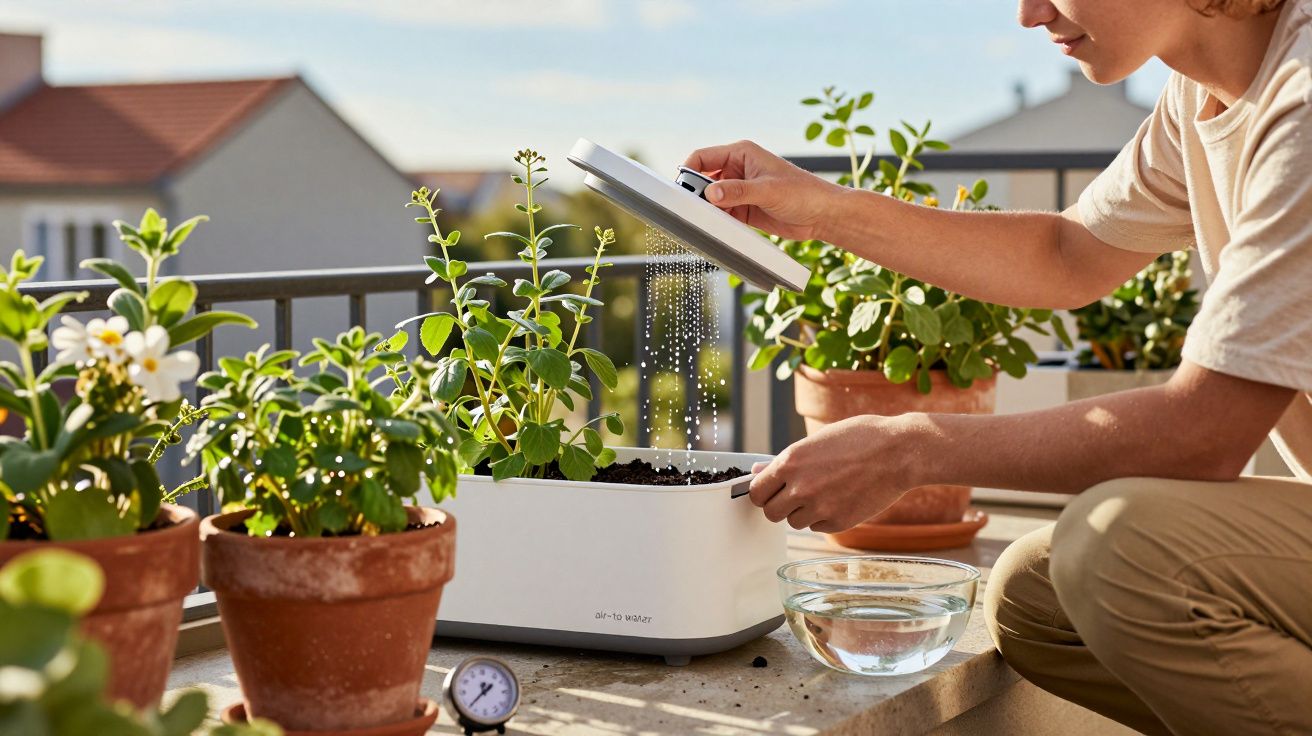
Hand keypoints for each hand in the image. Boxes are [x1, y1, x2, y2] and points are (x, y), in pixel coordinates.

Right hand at [683, 140, 845, 241]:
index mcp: (741, 154)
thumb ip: (738, 192)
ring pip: (710, 199)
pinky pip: (721, 214)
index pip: (703, 157)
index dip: (688, 170)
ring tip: (703, 221)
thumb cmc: (802, 193)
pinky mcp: (743, 210)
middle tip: (693, 210)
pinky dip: (715, 221)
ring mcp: (738, 191)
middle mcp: (736, 170)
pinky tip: (715, 229)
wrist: (822, 215)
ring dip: (705, 209)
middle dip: (696, 193)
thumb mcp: (768, 190)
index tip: (681, 189)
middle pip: (703, 179)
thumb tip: (711, 194)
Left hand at [747, 414, 916, 532]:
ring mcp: (820, 507)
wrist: (899, 452)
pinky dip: (824, 518)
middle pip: (771, 513)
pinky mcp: (839, 522)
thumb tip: (758, 470)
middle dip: (780, 506)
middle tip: (795, 496)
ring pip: (794, 522)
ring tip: (823, 493)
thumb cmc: (860, 438)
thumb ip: (785, 460)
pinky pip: (818, 527)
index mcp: (790, 462)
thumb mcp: (817, 441)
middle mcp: (800, 487)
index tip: (771, 492)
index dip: (763, 493)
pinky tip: (839, 499)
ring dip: (803, 513)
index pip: (757, 491)